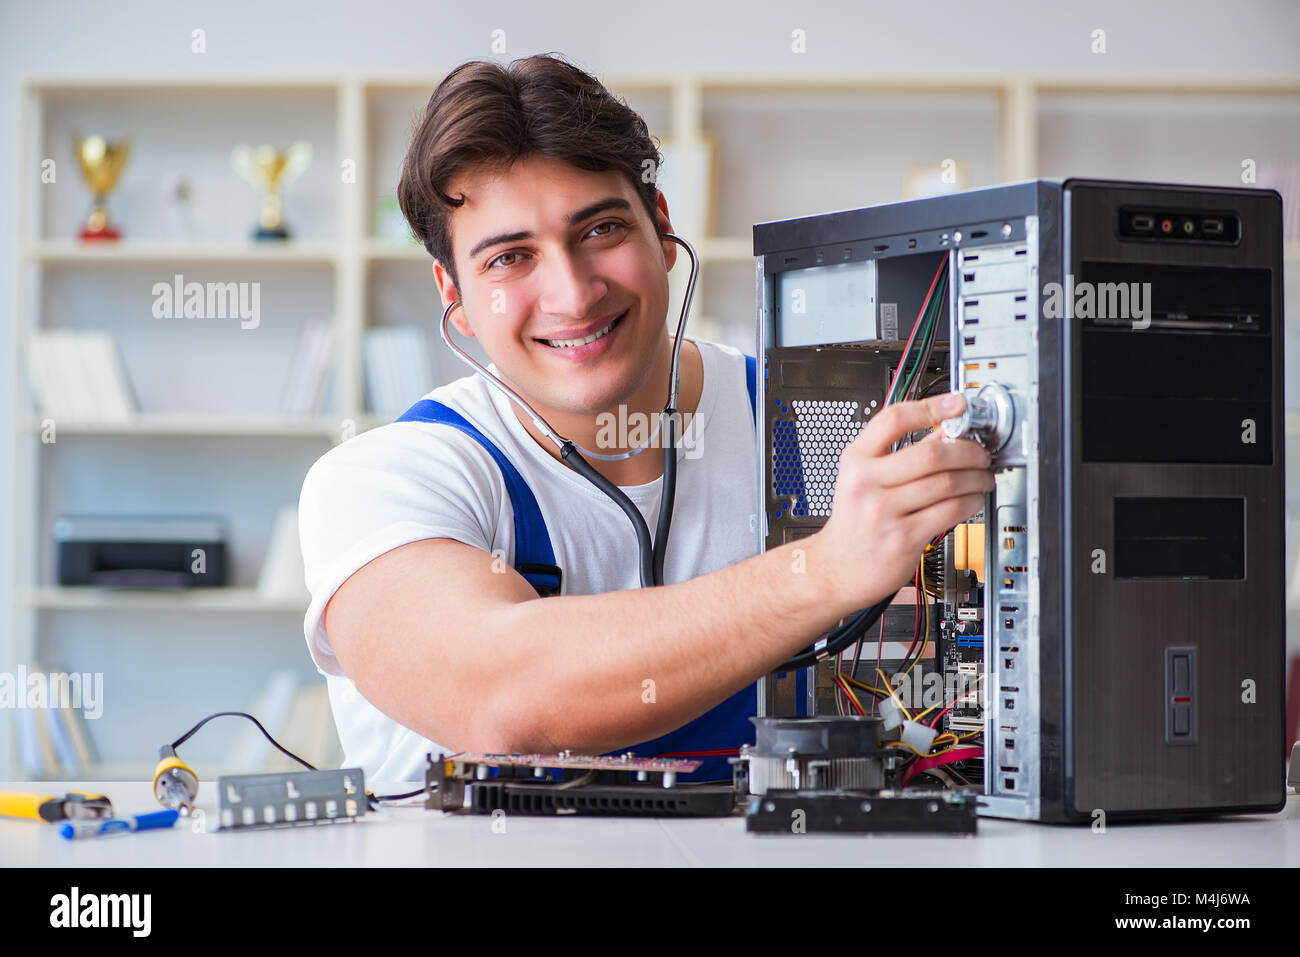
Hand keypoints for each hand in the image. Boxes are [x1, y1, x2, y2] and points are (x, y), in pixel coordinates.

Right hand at [806, 392, 992, 612]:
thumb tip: (944, 431)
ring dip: (976, 478)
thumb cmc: (853, 522)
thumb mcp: (863, 478)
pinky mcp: (904, 537)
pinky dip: (970, 502)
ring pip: (947, 483)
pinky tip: (972, 499)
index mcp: (856, 460)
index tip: (957, 403)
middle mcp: (867, 483)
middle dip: (968, 451)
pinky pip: (950, 511)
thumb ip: (899, 453)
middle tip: (980, 453)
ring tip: (982, 477)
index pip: (894, 420)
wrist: (837, 567)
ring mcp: (884, 511)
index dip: (931, 407)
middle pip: (931, 454)